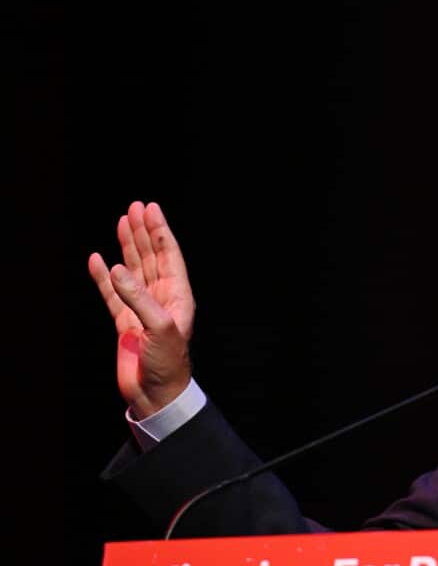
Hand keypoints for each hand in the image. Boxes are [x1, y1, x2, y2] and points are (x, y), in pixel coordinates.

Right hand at [88, 201, 195, 418]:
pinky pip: (112, 294)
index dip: (160, 231)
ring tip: (121, 222)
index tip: (151, 209)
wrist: (156, 394)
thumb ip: (138, 297)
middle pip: (151, 257)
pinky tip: (97, 259)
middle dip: (143, 232)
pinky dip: (104, 277)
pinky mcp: (125, 323)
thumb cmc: (168, 362)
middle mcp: (161, 298)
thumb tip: (116, 268)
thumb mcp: (159, 327)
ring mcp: (142, 309)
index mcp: (178, 296)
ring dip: (127, 247)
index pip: (168, 255)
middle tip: (135, 207)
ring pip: (133, 270)